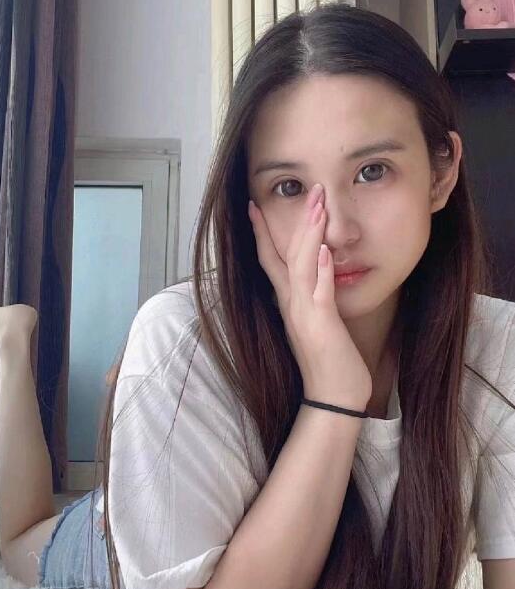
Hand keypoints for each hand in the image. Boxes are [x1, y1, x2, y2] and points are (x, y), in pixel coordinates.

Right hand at [248, 184, 372, 408]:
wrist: (333, 399)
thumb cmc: (331, 365)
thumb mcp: (319, 326)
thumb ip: (315, 301)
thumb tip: (317, 277)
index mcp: (289, 304)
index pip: (271, 261)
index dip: (263, 233)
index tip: (255, 206)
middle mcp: (291, 305)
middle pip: (283, 254)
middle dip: (291, 220)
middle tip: (305, 189)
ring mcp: (304, 314)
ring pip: (301, 265)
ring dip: (309, 233)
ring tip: (318, 202)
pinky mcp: (321, 326)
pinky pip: (319, 293)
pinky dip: (320, 271)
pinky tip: (324, 250)